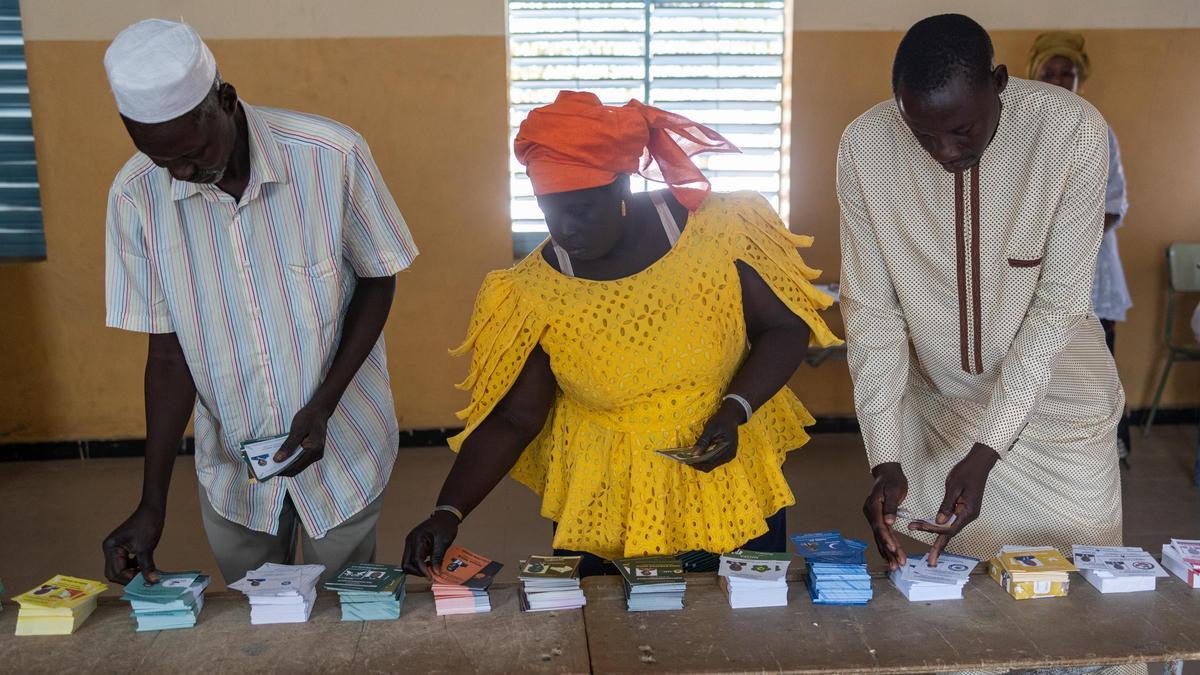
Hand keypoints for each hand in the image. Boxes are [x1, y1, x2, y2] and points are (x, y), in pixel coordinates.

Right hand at [102, 504, 164, 584]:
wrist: (153, 510)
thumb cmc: (147, 524)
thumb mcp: (146, 548)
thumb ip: (146, 566)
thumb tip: (152, 581)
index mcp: (110, 548)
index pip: (116, 571)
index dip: (129, 578)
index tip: (143, 583)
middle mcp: (110, 549)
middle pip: (115, 573)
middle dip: (128, 578)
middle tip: (143, 581)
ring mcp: (117, 549)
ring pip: (122, 569)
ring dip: (132, 573)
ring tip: (146, 576)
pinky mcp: (125, 548)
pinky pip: (128, 562)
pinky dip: (135, 567)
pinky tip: (146, 569)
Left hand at [274, 402, 331, 476]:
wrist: (320, 410)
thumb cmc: (308, 418)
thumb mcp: (297, 430)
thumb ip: (288, 446)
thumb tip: (277, 460)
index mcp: (313, 451)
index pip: (295, 467)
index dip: (282, 470)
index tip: (269, 470)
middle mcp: (316, 455)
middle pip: (297, 469)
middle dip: (283, 469)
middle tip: (269, 467)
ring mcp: (316, 454)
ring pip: (299, 465)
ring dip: (287, 465)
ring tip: (274, 462)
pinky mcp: (314, 452)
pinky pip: (301, 460)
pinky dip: (291, 460)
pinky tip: (283, 456)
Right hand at [402, 510, 459, 577]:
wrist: (446, 516)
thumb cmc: (445, 525)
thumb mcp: (443, 541)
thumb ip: (438, 557)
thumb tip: (435, 572)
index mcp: (416, 539)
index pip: (415, 559)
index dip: (422, 571)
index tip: (430, 577)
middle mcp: (410, 541)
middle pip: (407, 563)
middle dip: (417, 572)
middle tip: (430, 574)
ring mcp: (411, 543)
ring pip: (409, 562)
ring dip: (418, 569)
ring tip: (431, 569)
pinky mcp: (415, 546)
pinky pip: (413, 558)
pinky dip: (420, 564)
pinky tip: (430, 564)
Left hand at [689, 401, 742, 472]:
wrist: (730, 417)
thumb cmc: (721, 421)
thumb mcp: (710, 428)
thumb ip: (703, 441)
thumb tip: (694, 453)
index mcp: (727, 449)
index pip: (710, 461)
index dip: (697, 462)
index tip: (686, 461)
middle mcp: (729, 456)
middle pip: (710, 465)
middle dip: (697, 464)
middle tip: (685, 460)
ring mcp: (727, 457)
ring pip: (711, 465)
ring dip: (700, 462)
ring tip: (689, 458)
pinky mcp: (724, 455)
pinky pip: (713, 461)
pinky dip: (704, 459)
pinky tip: (697, 455)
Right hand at [863, 462, 908, 570]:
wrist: (887, 474)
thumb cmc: (892, 480)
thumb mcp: (894, 490)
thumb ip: (891, 506)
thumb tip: (888, 522)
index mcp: (873, 506)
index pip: (879, 526)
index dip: (886, 538)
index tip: (894, 549)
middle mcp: (870, 514)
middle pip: (879, 535)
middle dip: (889, 550)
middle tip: (899, 563)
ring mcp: (873, 517)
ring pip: (880, 538)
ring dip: (888, 552)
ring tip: (896, 565)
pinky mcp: (877, 520)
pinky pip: (881, 535)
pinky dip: (886, 546)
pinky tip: (891, 556)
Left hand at [908, 443, 999, 563]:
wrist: (979, 463)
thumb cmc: (966, 472)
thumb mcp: (954, 487)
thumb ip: (946, 505)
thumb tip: (938, 522)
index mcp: (968, 512)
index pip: (949, 527)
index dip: (933, 531)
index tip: (917, 528)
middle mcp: (969, 516)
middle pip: (951, 534)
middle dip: (939, 547)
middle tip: (930, 562)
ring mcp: (967, 514)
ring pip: (951, 529)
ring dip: (939, 538)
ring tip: (930, 554)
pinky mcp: (964, 510)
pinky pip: (952, 522)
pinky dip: (942, 528)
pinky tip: (933, 533)